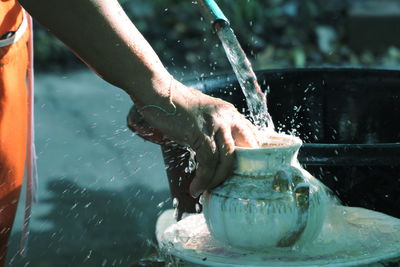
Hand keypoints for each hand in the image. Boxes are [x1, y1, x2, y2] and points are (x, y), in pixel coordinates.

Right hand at [136, 79, 258, 197]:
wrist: (157, 91)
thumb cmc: (175, 103)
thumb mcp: (202, 113)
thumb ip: (212, 127)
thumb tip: (213, 149)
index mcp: (229, 113)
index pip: (251, 137)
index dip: (250, 157)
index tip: (242, 173)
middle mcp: (227, 117)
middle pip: (244, 151)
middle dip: (237, 172)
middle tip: (225, 185)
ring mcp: (215, 124)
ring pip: (227, 160)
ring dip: (217, 180)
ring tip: (206, 190)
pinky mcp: (200, 133)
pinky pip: (208, 162)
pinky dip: (203, 179)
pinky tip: (196, 187)